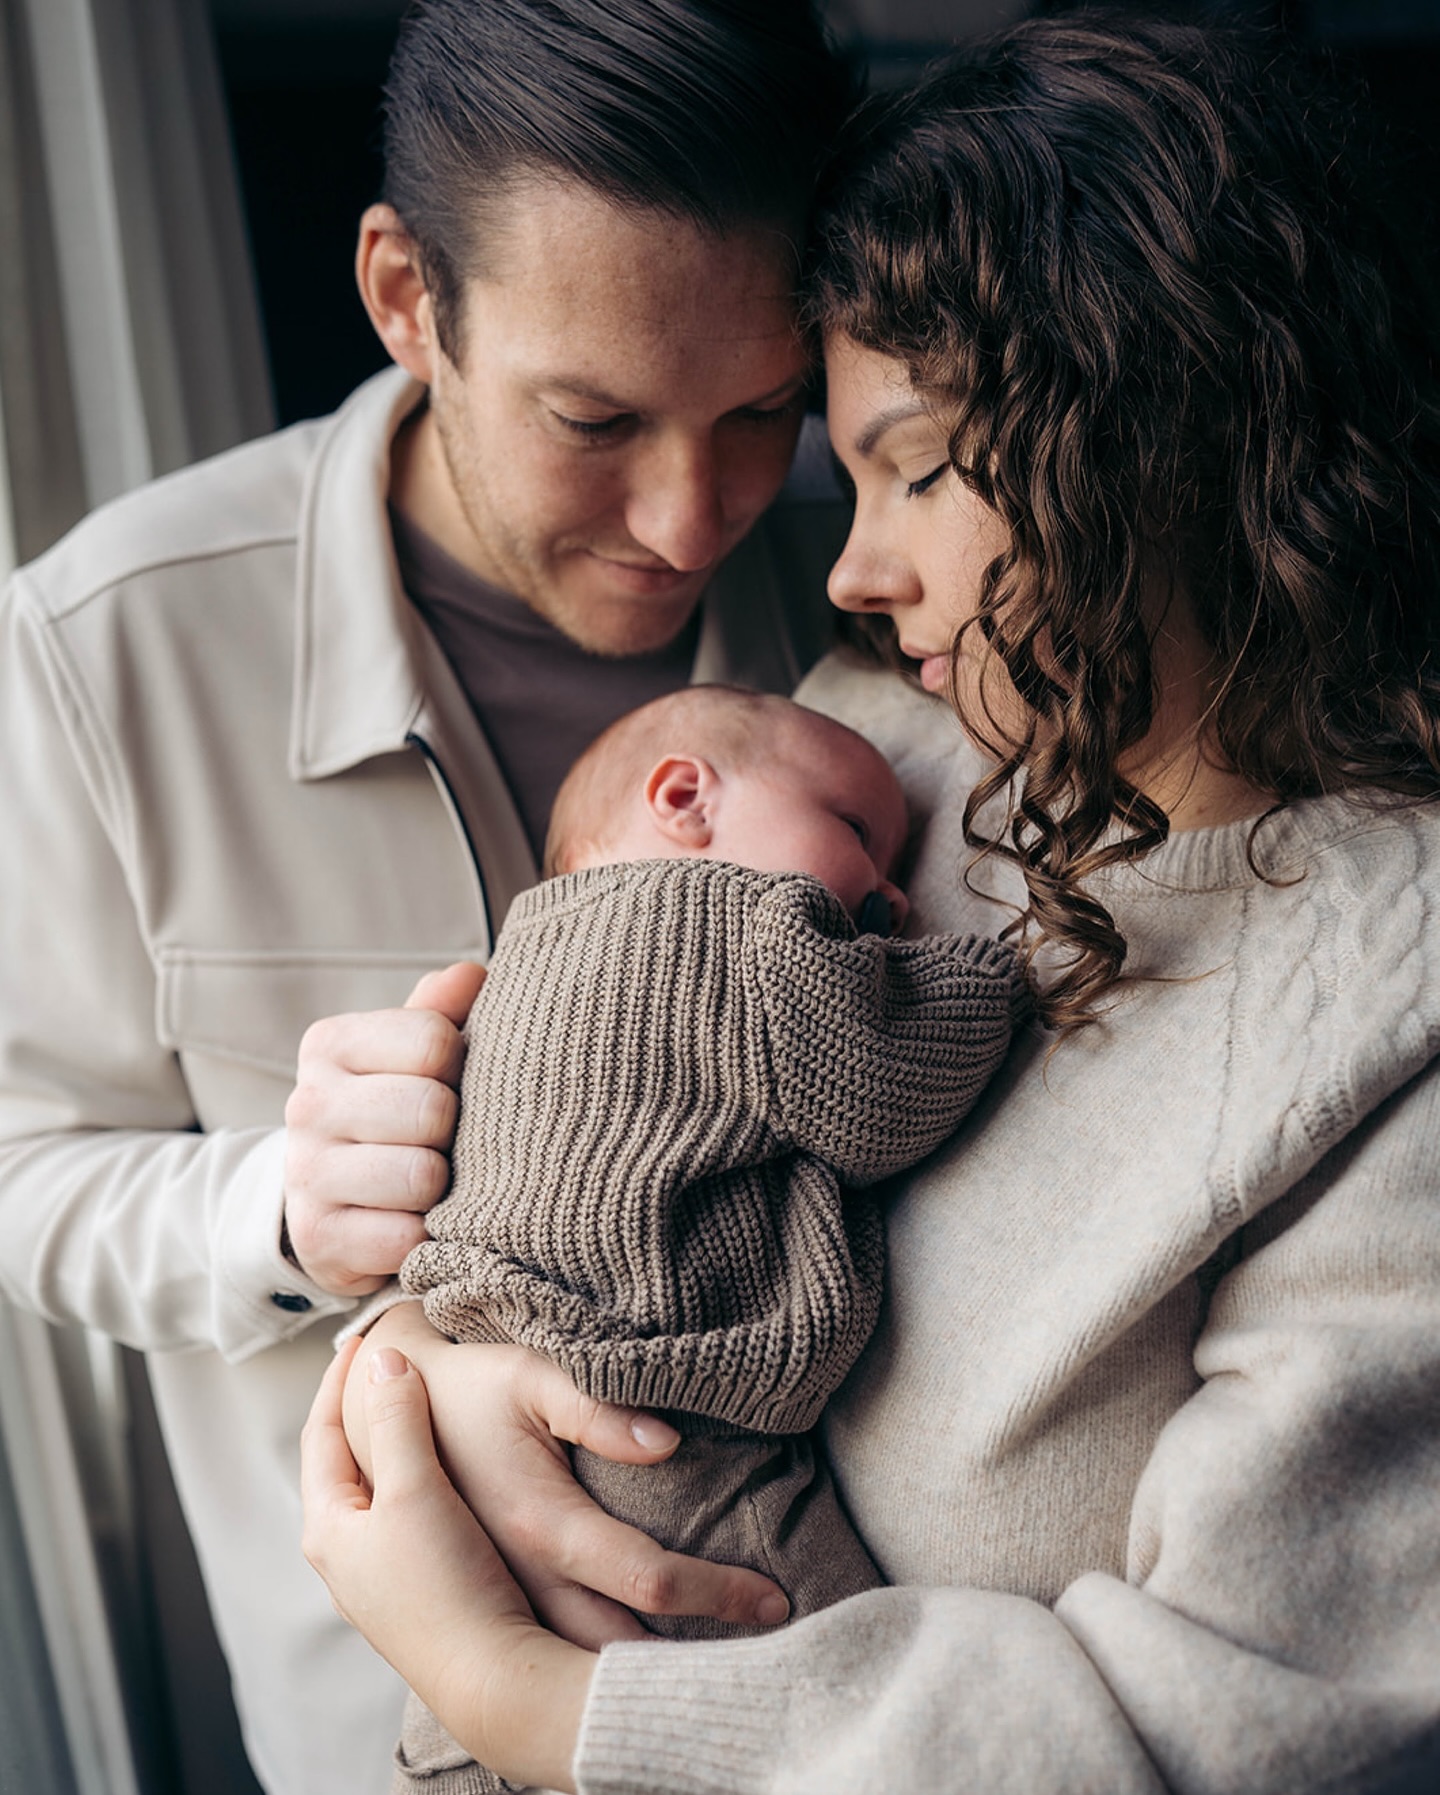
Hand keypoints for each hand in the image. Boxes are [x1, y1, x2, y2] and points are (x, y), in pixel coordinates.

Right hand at [282, 962, 485, 1293]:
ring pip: (421, 1177)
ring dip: (443, 1188)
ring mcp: (306, 1174)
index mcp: (331, 1044)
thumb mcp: (410, 1054)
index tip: (455, 1083)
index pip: (434, 1040)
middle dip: (456, 1131)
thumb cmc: (395, 1109)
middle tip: (447, 1141)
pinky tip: (415, 1224)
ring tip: (434, 1183)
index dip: (463, 1066)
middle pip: (431, 1109)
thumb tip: (470, 976)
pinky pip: (407, 1239)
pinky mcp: (318, 1239)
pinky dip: (426, 1237)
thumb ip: (440, 1011)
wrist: (333, 1200)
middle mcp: (306, 1103)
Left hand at [303, 1339, 592, 1791]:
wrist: (492, 1674)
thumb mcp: (415, 1488)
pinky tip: (451, 1470)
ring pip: (380, 1489)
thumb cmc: (446, 1581)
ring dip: (395, 1443)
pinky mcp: (419, 1591)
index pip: (319, 1434)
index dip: (338, 1380)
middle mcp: (345, 1554)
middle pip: (346, 1460)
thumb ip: (395, 1419)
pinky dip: (421, 1477)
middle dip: (364, 1409)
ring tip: (421, 1404)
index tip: (362, 1337)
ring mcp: (381, 1576)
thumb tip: (382, 1361)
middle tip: (391, 1363)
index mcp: (329, 1526)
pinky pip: (409, 1515)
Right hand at [347, 1303, 791, 1648]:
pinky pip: (563, 1644)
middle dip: (688, 1663)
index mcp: (541, 1523)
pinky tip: (651, 1660)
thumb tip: (668, 1443)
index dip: (717, 1592)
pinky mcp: (499, 1594)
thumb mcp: (529, 1375)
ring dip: (647, 1670)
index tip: (775, 1599)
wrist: (389, 1406)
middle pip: (621, 1644)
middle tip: (766, 1657)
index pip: (649, 1577)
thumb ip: (599, 1406)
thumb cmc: (471, 1382)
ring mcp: (507, 1594)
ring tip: (720, 1671)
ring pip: (586, 1657)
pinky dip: (608, 1659)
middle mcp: (524, 1575)